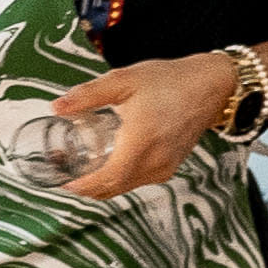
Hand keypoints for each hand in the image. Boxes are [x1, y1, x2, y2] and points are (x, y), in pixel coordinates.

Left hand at [50, 59, 234, 201]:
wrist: (210, 85)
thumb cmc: (171, 81)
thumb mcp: (123, 80)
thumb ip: (88, 95)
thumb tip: (57, 107)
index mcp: (142, 141)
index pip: (109, 178)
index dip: (84, 185)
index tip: (65, 182)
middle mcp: (156, 160)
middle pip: (115, 188)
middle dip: (88, 187)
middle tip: (66, 174)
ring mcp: (166, 166)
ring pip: (127, 186)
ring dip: (103, 184)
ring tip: (81, 169)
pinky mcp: (171, 165)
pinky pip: (140, 180)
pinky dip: (121, 178)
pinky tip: (108, 164)